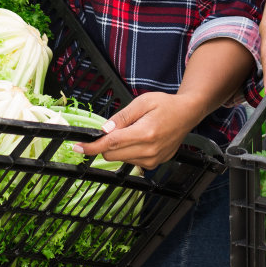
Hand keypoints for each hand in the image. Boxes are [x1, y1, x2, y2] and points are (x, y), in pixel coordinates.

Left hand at [74, 91, 209, 170]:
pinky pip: (131, 161)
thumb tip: (104, 130)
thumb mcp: (142, 102)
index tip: (78, 147)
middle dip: (104, 144)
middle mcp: (149, 151)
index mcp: (145, 133)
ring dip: (118, 148)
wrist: (187, 114)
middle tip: (109, 130)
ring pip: (121, 159)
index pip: (111, 144)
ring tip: (133, 131)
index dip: (92, 146)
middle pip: (112, 155)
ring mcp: (153, 160)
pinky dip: (128, 152)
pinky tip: (139, 139)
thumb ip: (122, 117)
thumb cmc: (165, 105)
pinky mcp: (154, 164)